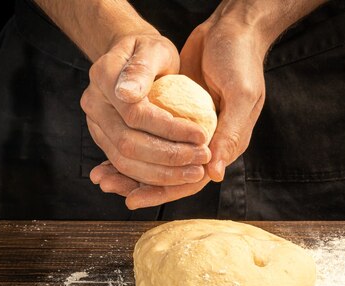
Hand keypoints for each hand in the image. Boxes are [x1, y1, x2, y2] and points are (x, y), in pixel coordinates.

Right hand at [81, 34, 211, 186]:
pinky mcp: (104, 141)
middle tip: (202, 159)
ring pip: (124, 162)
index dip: (169, 129)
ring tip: (194, 172)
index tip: (202, 136)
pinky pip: (126, 168)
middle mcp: (93, 105)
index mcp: (103, 78)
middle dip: (168, 157)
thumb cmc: (150, 52)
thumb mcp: (153, 49)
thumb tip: (127, 94)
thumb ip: (141, 69)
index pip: (136, 114)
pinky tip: (177, 179)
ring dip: (161, 174)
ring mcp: (96, 126)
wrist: (133, 60)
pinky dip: (151, 178)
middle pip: (127, 144)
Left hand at [90, 6, 268, 208]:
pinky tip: (106, 154)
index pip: (190, 180)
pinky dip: (131, 145)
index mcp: (224, 145)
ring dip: (130, 170)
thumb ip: (230, 134)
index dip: (162, 190)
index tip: (133, 197)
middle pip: (169, 176)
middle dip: (139, 183)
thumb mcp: (242, 94)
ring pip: (156, 160)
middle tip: (109, 186)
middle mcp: (204, 144)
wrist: (230, 31)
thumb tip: (214, 174)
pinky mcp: (172, 116)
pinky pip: (149, 138)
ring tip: (102, 177)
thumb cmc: (241, 60)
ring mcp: (186, 131)